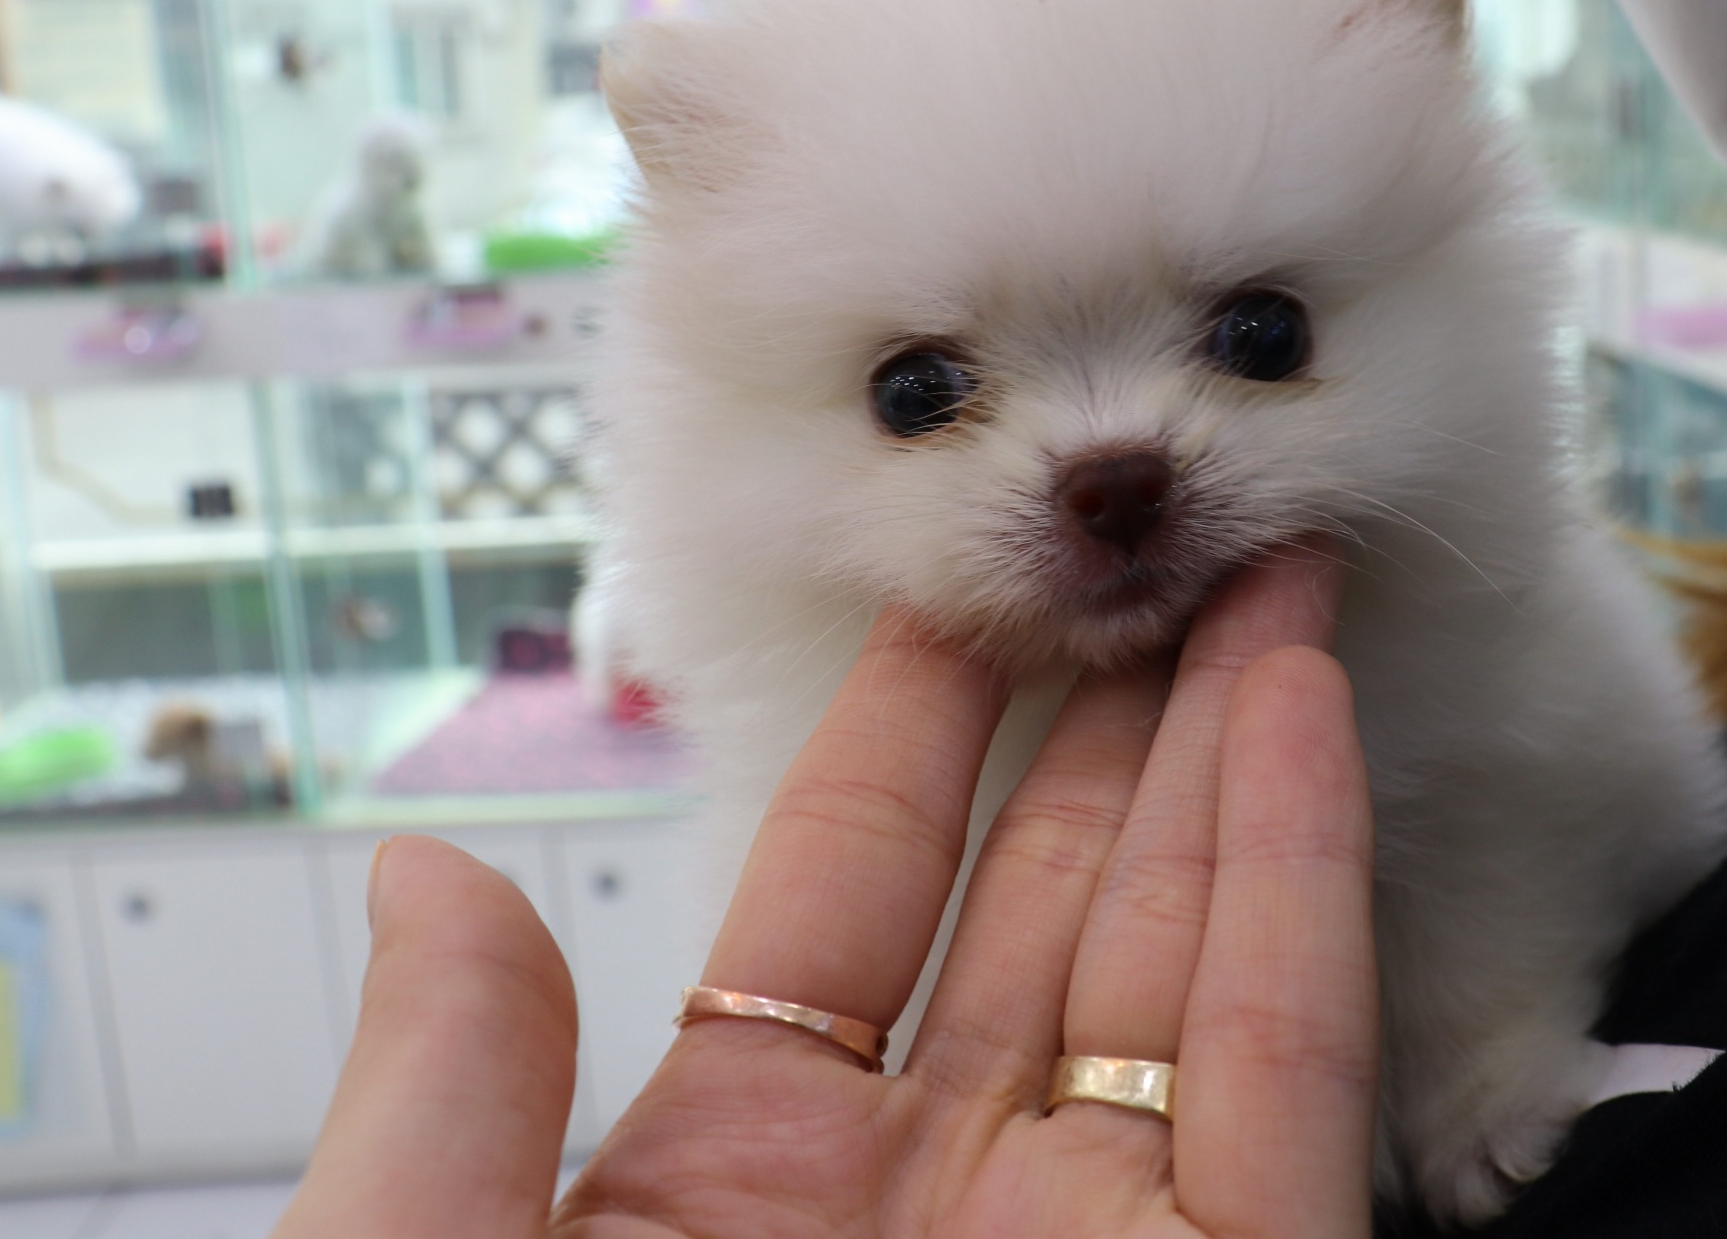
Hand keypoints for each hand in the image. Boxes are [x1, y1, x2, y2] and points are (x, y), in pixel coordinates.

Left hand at [275, 544, 1375, 1238]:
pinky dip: (1298, 888)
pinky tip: (1295, 723)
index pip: (833, 908)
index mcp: (724, 1202)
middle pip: (1035, 911)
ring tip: (1259, 584)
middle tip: (1150, 555)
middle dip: (1101, 721)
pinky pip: (1274, 1072)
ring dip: (1228, 763)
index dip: (897, 741)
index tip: (950, 602)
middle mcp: (929, 1213)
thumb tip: (428, 874)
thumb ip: (443, 1119)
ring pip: (1179, 962)